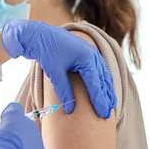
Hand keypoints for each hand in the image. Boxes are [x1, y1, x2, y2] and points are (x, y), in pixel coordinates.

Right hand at [0, 103, 46, 148]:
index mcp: (14, 117)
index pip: (14, 109)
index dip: (7, 116)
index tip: (2, 122)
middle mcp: (29, 126)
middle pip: (24, 125)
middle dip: (16, 132)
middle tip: (5, 142)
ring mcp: (38, 141)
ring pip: (31, 140)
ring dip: (23, 145)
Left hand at [1, 20, 115, 118]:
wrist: (40, 34)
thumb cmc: (46, 51)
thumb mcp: (54, 72)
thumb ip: (63, 90)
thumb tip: (69, 110)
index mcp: (86, 57)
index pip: (96, 83)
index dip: (99, 100)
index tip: (102, 114)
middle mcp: (92, 54)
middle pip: (103, 80)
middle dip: (106, 97)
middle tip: (106, 115)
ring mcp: (91, 52)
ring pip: (104, 75)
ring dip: (106, 90)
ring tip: (109, 105)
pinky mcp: (87, 53)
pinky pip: (99, 69)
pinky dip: (102, 81)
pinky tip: (103, 90)